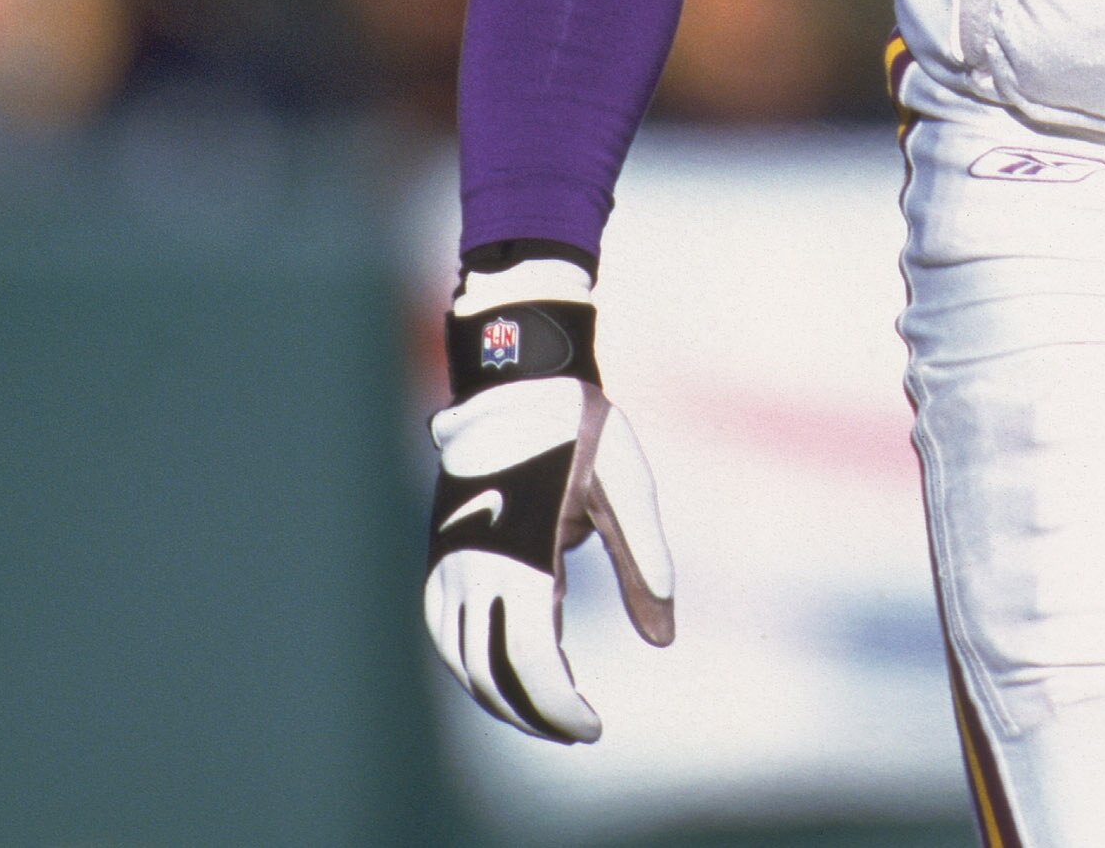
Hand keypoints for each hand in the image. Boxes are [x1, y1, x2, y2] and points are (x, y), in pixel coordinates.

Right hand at [421, 252, 674, 742]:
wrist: (516, 375)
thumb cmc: (579, 426)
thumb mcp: (628, 487)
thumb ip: (646, 564)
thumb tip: (664, 638)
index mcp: (521, 553)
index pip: (531, 661)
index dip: (558, 707)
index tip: (592, 728)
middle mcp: (473, 565)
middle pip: (489, 671)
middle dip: (532, 713)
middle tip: (579, 730)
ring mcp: (447, 559)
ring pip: (457, 656)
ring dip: (497, 693)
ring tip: (544, 712)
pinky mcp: (440, 549)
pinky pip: (442, 626)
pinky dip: (466, 661)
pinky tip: (499, 670)